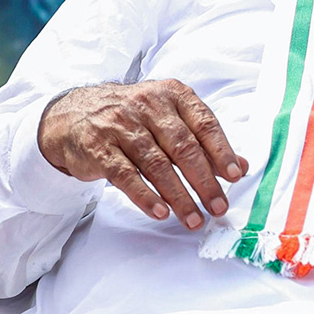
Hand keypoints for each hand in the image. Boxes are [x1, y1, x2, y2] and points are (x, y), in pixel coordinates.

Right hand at [37, 80, 247, 228]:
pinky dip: (145, 196)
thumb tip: (240, 167)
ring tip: (193, 219)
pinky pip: (125, 175)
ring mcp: (121, 126)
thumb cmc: (134, 119)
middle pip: (183, 147)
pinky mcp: (98, 147)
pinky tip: (160, 212)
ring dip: (179, 196)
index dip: (222, 152)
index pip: (204, 124)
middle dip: (204, 181)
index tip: (234, 176)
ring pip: (157, 165)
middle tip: (218, 207)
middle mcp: (147, 106)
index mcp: (173, 95)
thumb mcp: (170, 119)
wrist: (74, 114)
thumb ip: (205, 141)